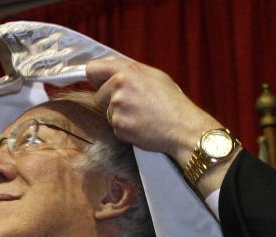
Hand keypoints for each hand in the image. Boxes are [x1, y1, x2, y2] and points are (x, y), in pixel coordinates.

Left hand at [86, 58, 220, 165]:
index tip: (96, 84)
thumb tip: (111, 74)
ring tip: (141, 115)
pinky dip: (124, 128)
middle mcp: (119, 86)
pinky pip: (114, 127)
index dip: (94, 78)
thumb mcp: (153, 76)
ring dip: (119, 116)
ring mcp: (117, 107)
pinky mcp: (118, 126)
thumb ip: (129, 73)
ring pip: (106, 113)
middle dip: (108, 101)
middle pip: (97, 95)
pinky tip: (141, 125)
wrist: (182, 127)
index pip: (93, 69)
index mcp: (127, 70)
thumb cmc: (172, 102)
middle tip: (131, 105)